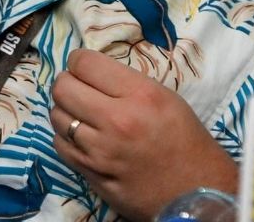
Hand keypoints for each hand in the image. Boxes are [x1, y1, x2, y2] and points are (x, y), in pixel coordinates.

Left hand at [50, 49, 237, 220]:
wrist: (196, 193)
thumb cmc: (185, 141)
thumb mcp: (165, 98)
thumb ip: (126, 82)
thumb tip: (89, 71)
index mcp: (139, 95)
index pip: (84, 63)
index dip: (78, 60)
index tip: (82, 66)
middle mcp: (116, 121)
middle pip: (62, 88)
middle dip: (67, 82)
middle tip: (77, 87)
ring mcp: (100, 151)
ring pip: (57, 116)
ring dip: (65, 110)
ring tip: (80, 113)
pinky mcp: (91, 174)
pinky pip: (60, 145)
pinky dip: (66, 137)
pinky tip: (81, 137)